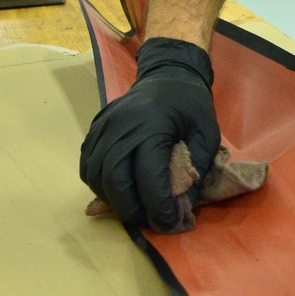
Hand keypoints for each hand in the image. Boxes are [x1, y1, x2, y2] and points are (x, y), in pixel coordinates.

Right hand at [79, 37, 220, 231]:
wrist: (169, 73)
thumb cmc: (191, 105)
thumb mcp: (207, 135)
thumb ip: (195, 171)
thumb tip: (181, 209)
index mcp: (153, 126)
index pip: (148, 177)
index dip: (157, 206)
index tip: (168, 222)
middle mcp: (122, 126)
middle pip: (114, 179)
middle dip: (131, 208)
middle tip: (148, 219)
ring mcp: (104, 125)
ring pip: (95, 175)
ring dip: (112, 199)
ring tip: (134, 206)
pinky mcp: (95, 128)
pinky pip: (88, 163)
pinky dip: (99, 184)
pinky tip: (117, 189)